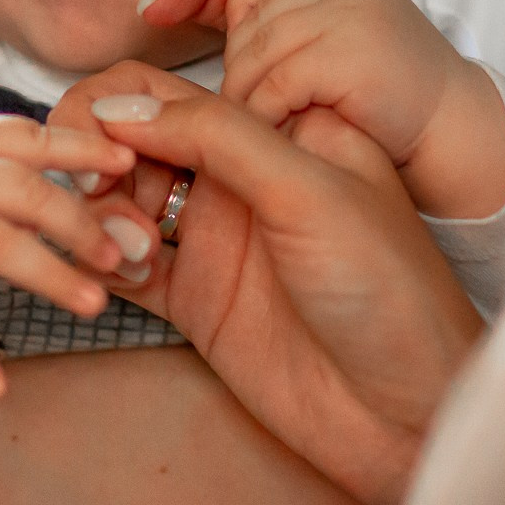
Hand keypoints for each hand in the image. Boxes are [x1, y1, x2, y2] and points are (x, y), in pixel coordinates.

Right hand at [0, 113, 157, 398]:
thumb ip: (6, 157)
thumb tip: (87, 179)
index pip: (34, 137)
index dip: (84, 150)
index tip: (129, 165)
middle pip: (27, 194)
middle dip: (80, 225)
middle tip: (122, 256)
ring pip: (0, 248)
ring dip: (51, 277)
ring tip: (94, 304)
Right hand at [51, 65, 484, 504]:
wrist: (410, 412)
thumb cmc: (388, 289)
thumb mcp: (308, 190)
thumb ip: (218, 137)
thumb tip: (119, 103)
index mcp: (273, 132)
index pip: (172, 92)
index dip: (120, 107)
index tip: (98, 141)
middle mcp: (238, 178)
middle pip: (134, 142)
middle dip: (98, 157)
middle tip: (94, 193)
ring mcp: (214, 239)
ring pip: (122, 201)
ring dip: (102, 212)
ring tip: (131, 245)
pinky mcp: (197, 300)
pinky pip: (126, 265)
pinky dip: (105, 261)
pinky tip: (120, 272)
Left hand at [143, 0, 504, 218]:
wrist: (461, 152)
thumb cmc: (386, 119)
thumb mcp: (315, 69)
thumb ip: (250, 38)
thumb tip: (150, 4)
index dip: (227, 25)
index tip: (221, 63)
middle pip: (247, 25)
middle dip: (241, 79)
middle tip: (263, 125)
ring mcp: (351, 14)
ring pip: (253, 57)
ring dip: (252, 107)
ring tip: (275, 142)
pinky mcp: (351, 52)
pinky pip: (275, 84)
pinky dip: (271, 121)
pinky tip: (290, 146)